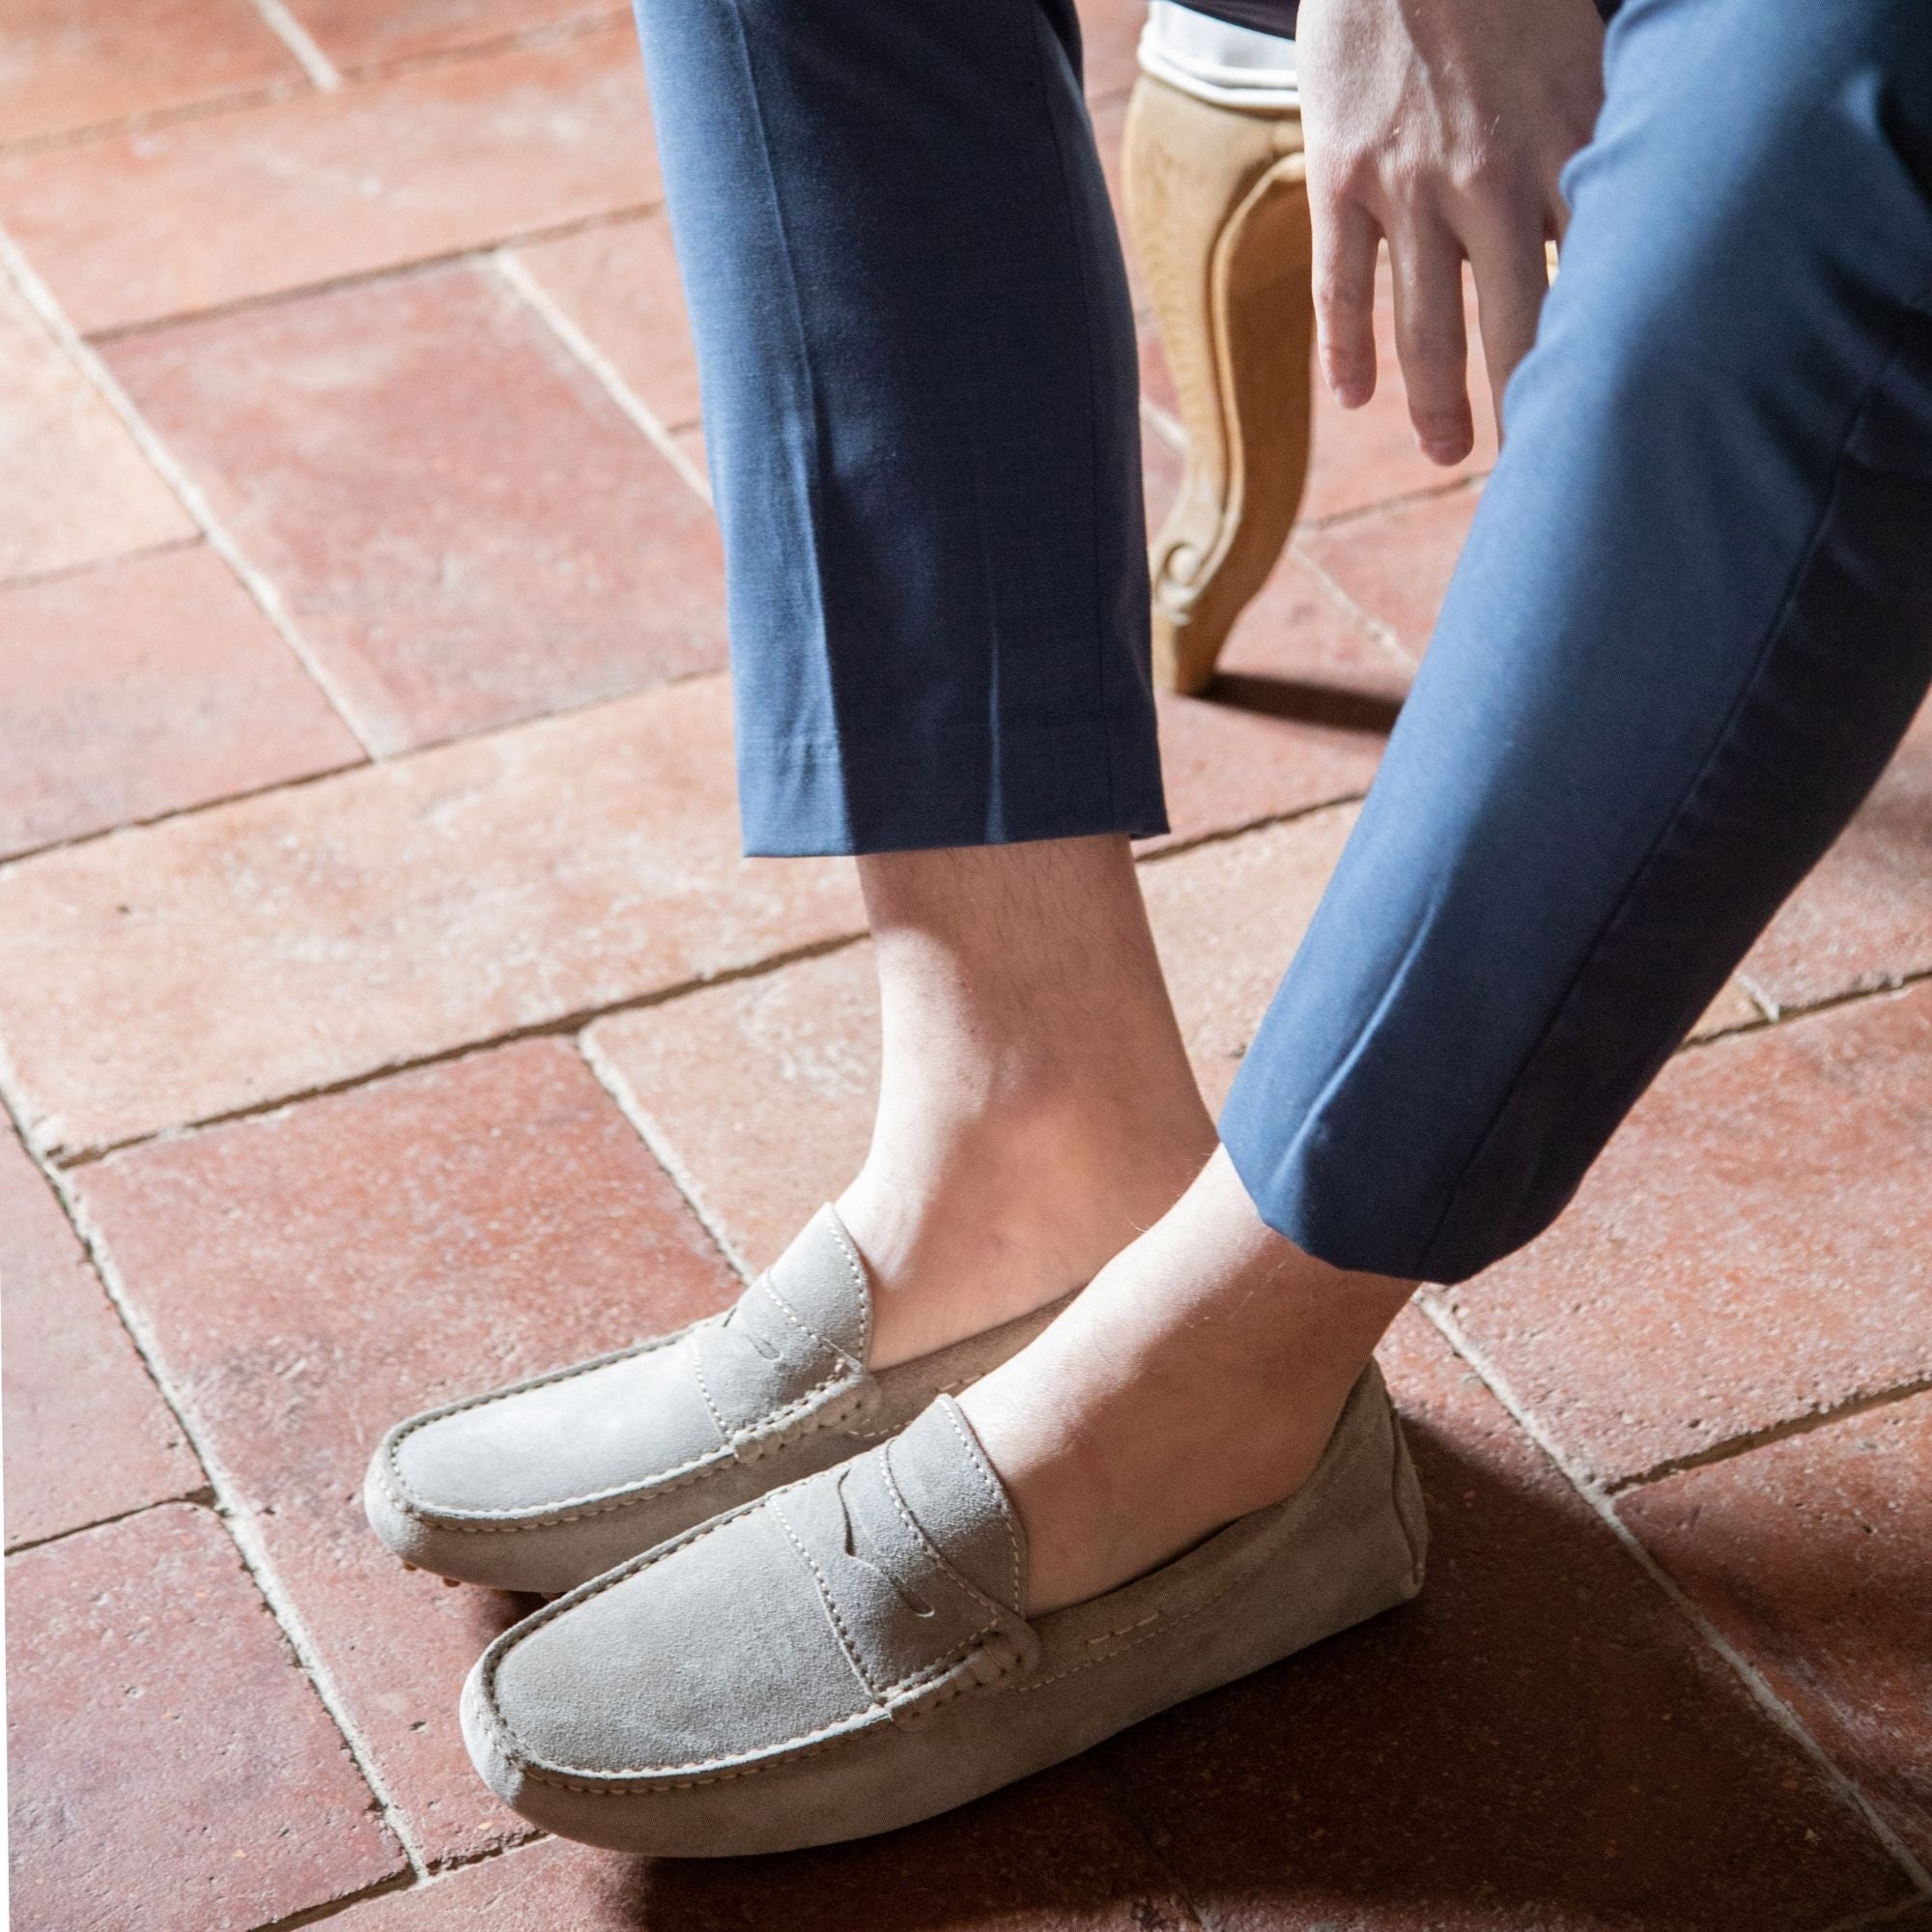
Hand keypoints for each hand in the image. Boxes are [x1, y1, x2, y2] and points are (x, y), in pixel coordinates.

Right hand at [1296, 0, 1603, 461]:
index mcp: (1566, 148)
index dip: (1604, 356)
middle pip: (1515, 327)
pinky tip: (1355, 399)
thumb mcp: (1585, 53)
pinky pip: (1344, 286)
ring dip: (1435, 401)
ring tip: (1446, 449)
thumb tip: (1642, 221)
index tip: (1616, 410)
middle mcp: (1491, 180)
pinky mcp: (1343, 177)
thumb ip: (1602, 141)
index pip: (1594, 282)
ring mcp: (1410, 186)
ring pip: (1425, 326)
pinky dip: (1348, 351)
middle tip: (1535, 467)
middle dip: (1524, 408)